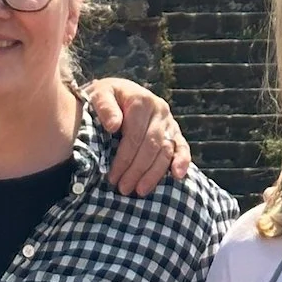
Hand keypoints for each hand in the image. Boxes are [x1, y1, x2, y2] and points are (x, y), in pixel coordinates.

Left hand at [87, 79, 192, 195]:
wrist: (116, 91)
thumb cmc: (104, 96)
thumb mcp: (99, 94)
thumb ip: (105, 107)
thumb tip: (114, 125)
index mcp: (141, 101)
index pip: (134, 135)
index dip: (124, 159)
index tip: (112, 178)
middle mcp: (158, 109)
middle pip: (151, 146)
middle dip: (137, 170)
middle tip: (123, 189)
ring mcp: (168, 121)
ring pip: (166, 150)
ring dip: (154, 173)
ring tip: (140, 191)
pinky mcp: (174, 131)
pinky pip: (182, 147)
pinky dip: (182, 161)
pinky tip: (177, 176)